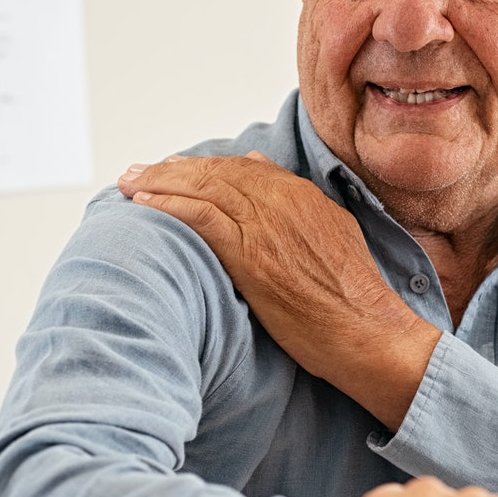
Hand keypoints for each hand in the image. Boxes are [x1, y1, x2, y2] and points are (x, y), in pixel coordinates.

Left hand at [119, 153, 439, 429]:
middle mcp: (282, 202)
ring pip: (202, 189)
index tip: (170, 169)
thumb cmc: (351, 297)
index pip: (239, 167)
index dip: (200, 167)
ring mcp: (266, 228)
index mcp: (301, 195)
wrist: (368, 333)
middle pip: (214, 173)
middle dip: (169, 170)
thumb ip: (295, 201)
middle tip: (135, 173)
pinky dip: (169, 207)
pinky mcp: (252, 257)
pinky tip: (145, 208)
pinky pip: (200, 219)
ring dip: (158, 184)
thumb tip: (258, 163)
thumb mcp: (331, 232)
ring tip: (129, 186)